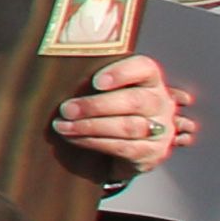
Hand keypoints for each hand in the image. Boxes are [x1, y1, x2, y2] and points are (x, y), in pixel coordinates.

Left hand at [44, 52, 190, 177]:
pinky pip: (122, 147)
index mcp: (150, 80)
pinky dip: (94, 142)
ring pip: (127, 127)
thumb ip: (93, 80)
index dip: (121, 73)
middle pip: (133, 101)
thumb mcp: (106, 90)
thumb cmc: (110, 109)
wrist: (127, 146)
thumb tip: (58, 77)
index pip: (144, 68)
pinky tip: (74, 138)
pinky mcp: (152, 153)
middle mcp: (161, 102)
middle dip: (95, 106)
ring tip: (63, 126)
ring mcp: (160, 130)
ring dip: (90, 127)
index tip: (96, 81)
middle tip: (66, 109)